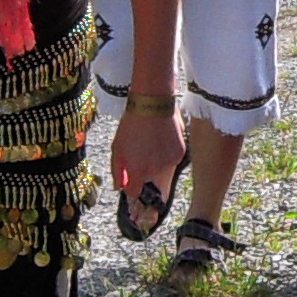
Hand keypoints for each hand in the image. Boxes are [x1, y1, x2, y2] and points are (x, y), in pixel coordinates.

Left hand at [109, 99, 184, 222]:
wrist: (152, 104)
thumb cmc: (131, 125)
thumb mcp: (117, 147)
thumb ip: (117, 171)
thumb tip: (119, 187)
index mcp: (137, 172)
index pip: (134, 192)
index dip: (131, 187)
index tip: (130, 180)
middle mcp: (155, 171)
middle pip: (147, 180)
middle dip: (143, 170)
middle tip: (139, 151)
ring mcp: (169, 163)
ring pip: (161, 170)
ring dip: (156, 162)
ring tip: (151, 142)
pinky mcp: (180, 153)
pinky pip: (171, 159)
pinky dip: (167, 153)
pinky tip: (161, 138)